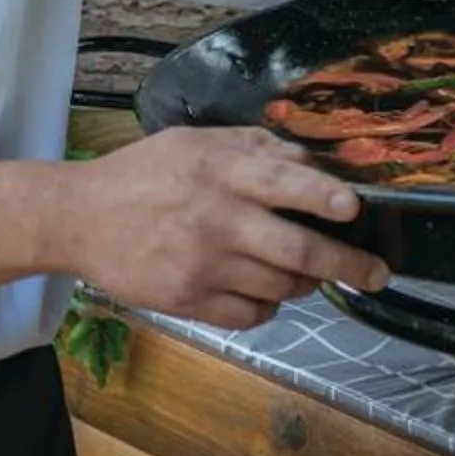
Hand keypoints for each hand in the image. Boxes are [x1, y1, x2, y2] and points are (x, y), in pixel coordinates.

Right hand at [61, 128, 391, 329]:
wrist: (79, 219)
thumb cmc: (143, 174)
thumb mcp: (193, 142)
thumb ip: (252, 148)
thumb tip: (311, 163)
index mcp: (217, 170)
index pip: (282, 183)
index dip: (324, 197)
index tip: (354, 208)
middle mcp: (213, 218)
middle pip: (295, 249)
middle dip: (346, 263)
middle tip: (375, 272)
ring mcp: (201, 265)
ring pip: (280, 285)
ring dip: (305, 282)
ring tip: (307, 272)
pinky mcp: (187, 301)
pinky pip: (252, 313)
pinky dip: (270, 304)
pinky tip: (263, 289)